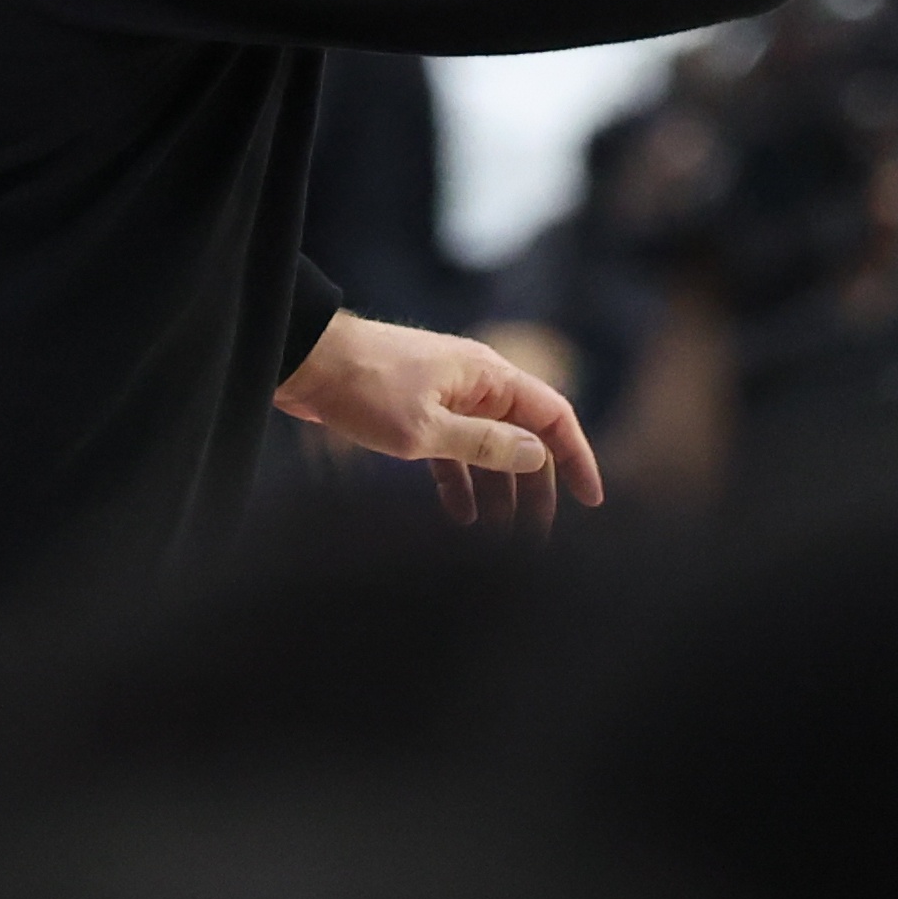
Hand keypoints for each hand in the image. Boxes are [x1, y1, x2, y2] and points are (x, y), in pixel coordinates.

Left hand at [276, 312, 604, 533]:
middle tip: (540, 537)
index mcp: (488, 376)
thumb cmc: (365, 388)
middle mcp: (476, 382)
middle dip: (536, 488)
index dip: (577, 457)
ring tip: (501, 538)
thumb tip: (536, 455)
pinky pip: (454, 450)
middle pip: (524, 437)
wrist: (305, 360)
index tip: (591, 501)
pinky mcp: (418, 411)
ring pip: (489, 448)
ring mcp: (447, 396)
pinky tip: (460, 516)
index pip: (553, 415)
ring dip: (498, 491)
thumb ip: (484, 445)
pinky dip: (461, 482)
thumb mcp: (427, 429)